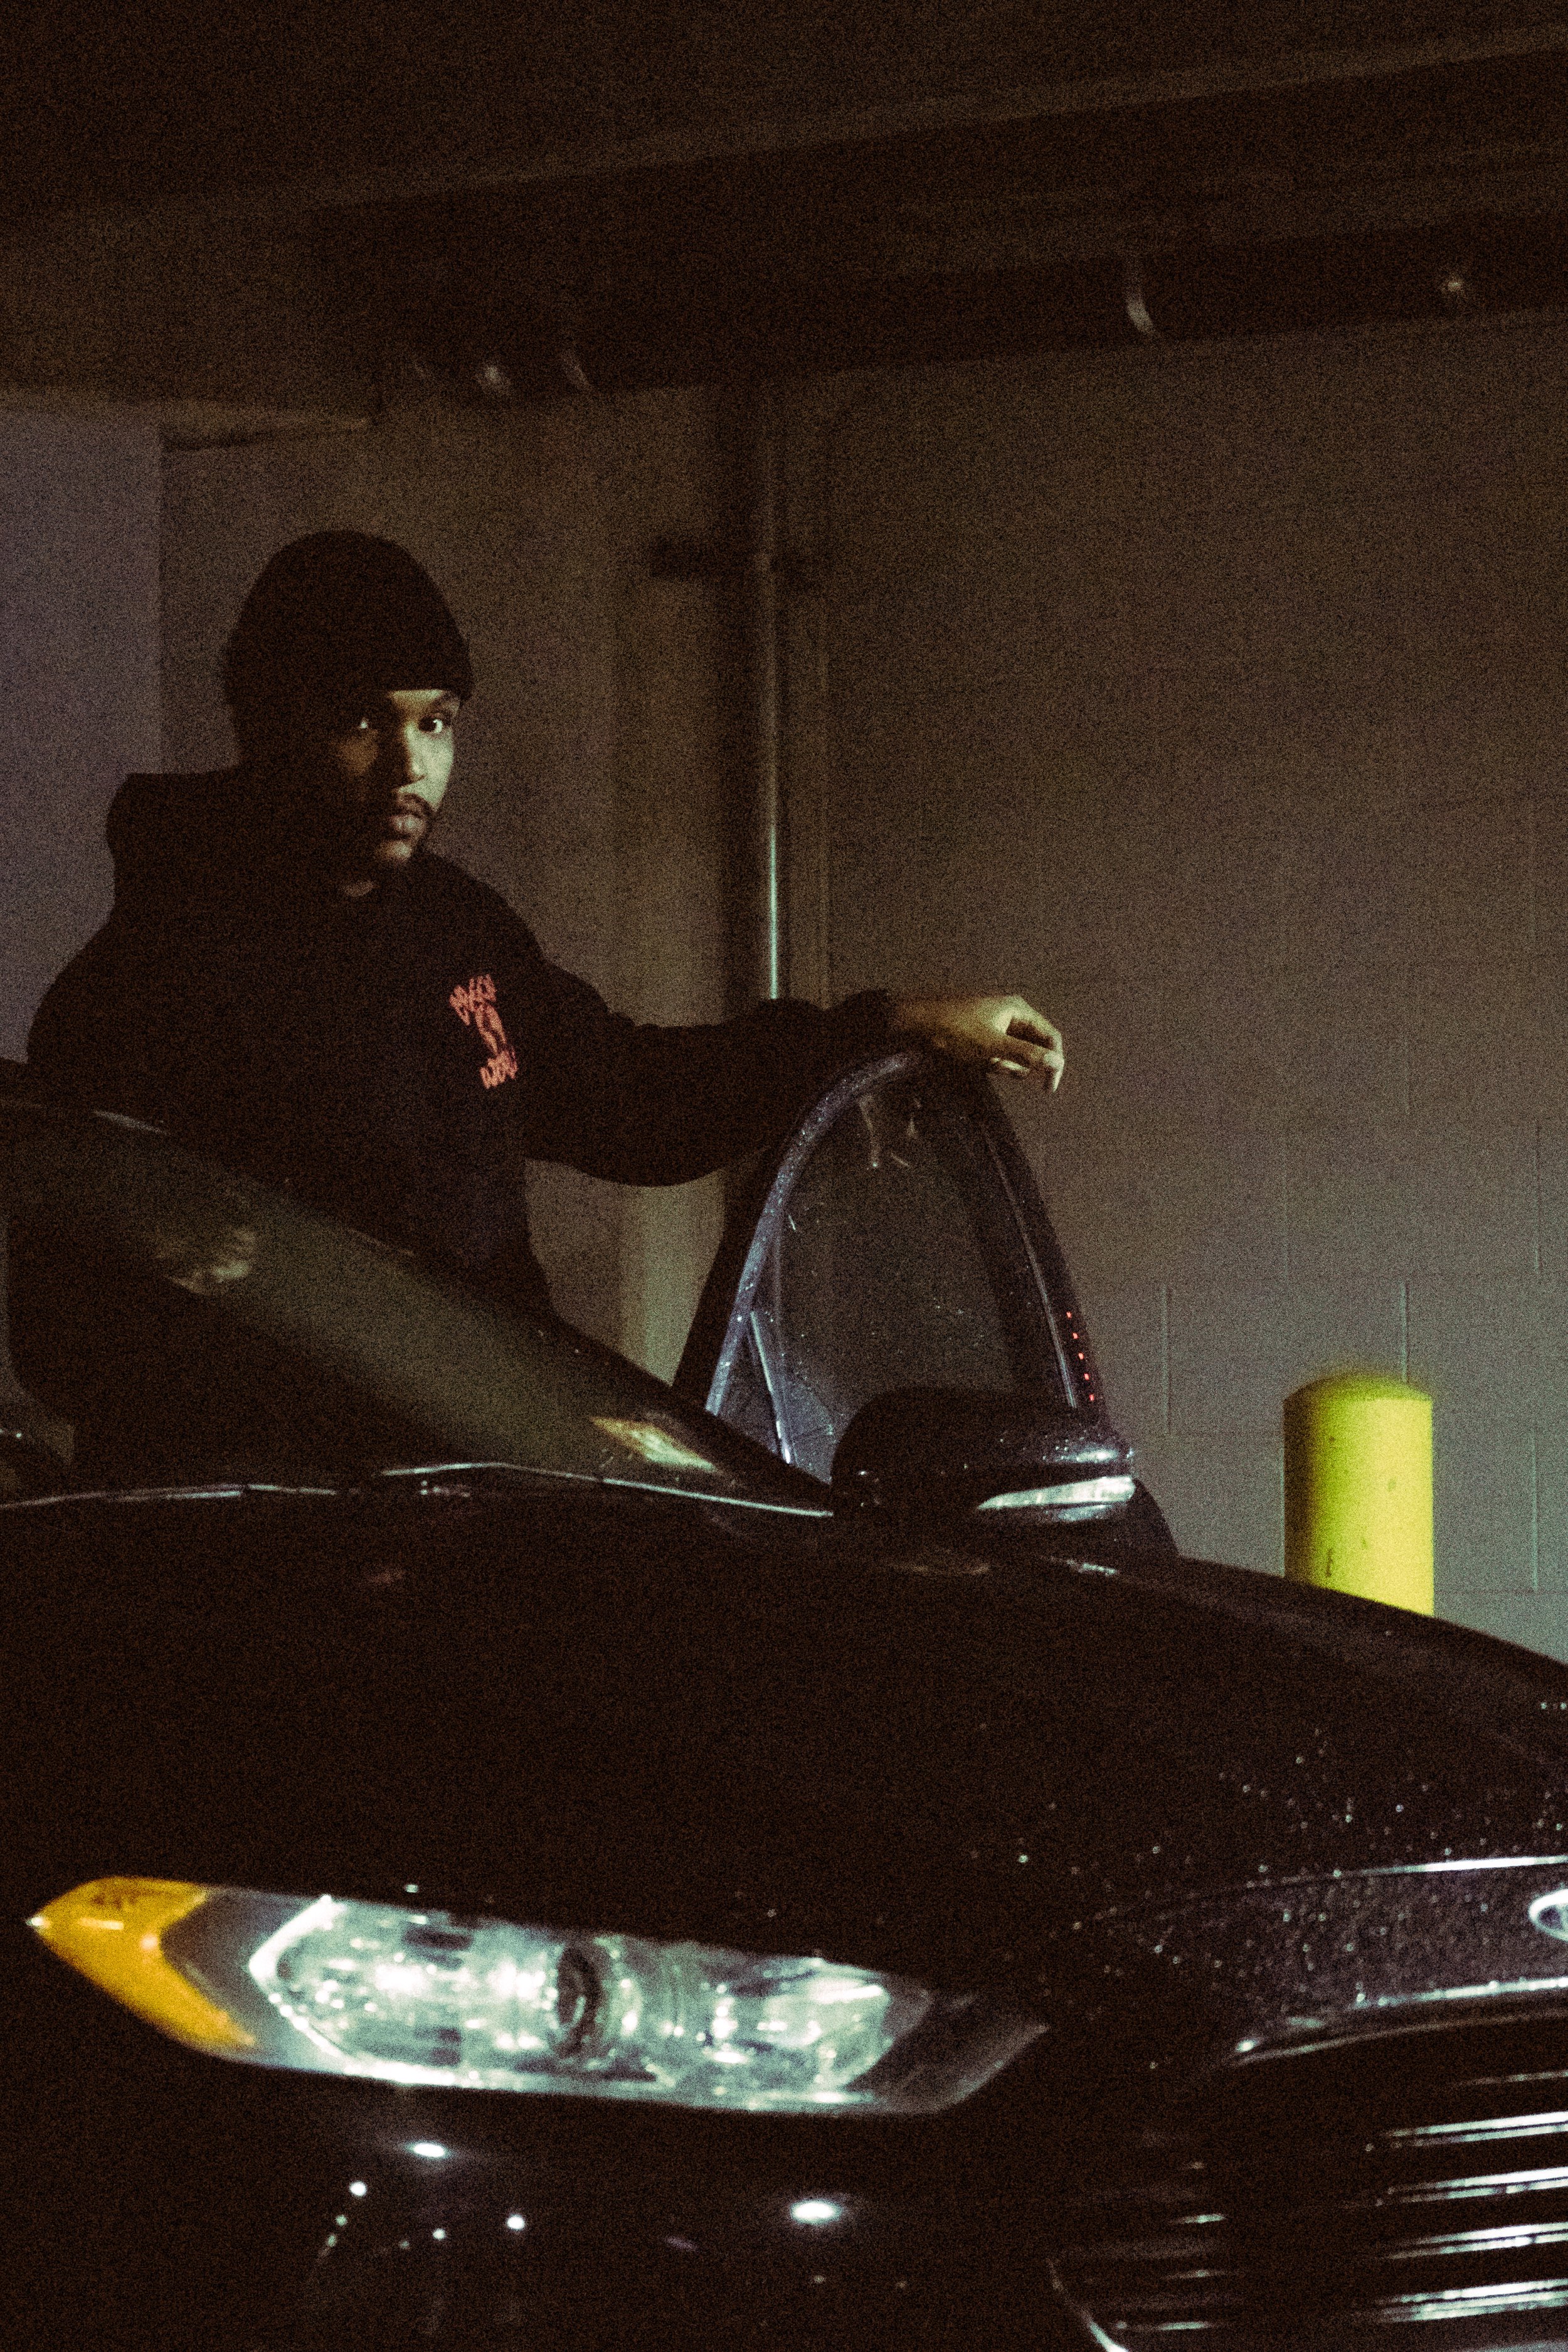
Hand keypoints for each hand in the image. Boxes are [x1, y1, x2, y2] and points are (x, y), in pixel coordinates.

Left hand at [887, 994, 1063, 1090]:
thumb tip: (1057, 1063)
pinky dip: (991, 1063)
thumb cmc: (955, 1031)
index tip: (1048, 1088)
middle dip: (1020, 1064)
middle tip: (998, 1069)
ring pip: (1013, 1054)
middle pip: (1033, 1046)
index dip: (1054, 1062)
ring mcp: (997, 1025)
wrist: (916, 1023)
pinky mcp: (983, 1035)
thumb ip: (1027, 1054)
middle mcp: (1011, 1015)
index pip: (1051, 1037)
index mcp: (1019, 1010)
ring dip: (1003, 1065)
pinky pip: (997, 1054)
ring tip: (980, 1061)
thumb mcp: (993, 1046)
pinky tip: (974, 1060)